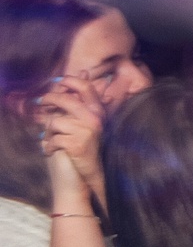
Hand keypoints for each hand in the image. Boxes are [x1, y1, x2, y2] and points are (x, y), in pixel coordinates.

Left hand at [36, 75, 104, 199]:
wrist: (90, 173)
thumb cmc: (86, 145)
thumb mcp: (88, 120)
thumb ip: (83, 98)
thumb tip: (83, 73)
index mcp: (98, 111)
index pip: (85, 87)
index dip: (69, 81)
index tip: (57, 82)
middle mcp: (95, 119)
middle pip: (65, 100)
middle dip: (49, 100)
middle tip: (40, 102)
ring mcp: (86, 131)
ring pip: (54, 121)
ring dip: (49, 132)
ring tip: (52, 139)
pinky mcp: (76, 144)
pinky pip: (52, 138)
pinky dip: (49, 146)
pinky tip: (53, 151)